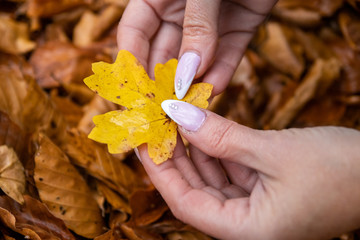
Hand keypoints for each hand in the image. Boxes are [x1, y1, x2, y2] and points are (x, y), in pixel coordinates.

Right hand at [117, 0, 276, 97]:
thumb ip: (196, 25)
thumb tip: (188, 73)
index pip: (134, 34)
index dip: (132, 64)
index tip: (136, 93)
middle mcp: (178, 14)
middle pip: (163, 55)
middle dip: (163, 84)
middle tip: (164, 111)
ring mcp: (209, 25)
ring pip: (195, 63)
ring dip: (192, 87)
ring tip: (189, 109)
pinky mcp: (238, 30)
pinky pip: (227, 58)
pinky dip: (221, 76)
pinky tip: (214, 92)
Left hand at [137, 100, 359, 239]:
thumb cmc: (341, 171)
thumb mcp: (274, 151)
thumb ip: (222, 137)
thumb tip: (179, 116)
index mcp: (248, 231)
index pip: (185, 203)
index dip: (160, 171)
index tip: (142, 141)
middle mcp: (246, 224)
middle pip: (193, 189)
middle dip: (173, 156)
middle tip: (156, 124)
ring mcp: (254, 206)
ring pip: (209, 177)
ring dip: (192, 149)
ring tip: (174, 120)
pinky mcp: (262, 189)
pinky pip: (228, 168)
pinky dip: (214, 148)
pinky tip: (202, 127)